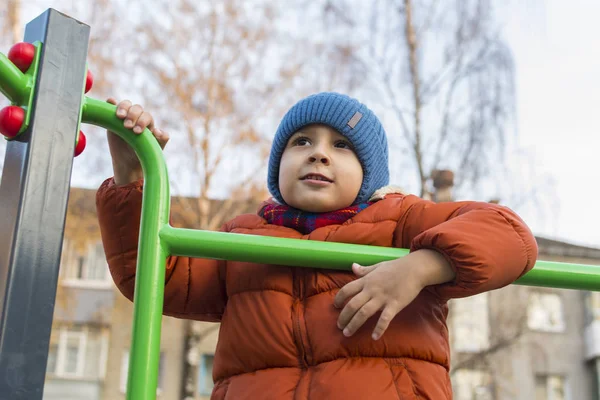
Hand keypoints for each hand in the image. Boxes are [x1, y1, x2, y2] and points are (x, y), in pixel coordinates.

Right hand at [106, 98, 168, 185]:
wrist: (128, 161)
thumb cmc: (143, 154)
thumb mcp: (154, 150)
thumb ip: (161, 141)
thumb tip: (159, 131)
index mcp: (148, 123)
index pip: (147, 116)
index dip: (142, 121)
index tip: (137, 132)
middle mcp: (137, 117)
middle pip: (137, 108)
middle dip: (133, 115)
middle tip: (128, 126)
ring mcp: (125, 116)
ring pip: (126, 104)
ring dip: (123, 107)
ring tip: (120, 116)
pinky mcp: (113, 118)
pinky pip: (112, 106)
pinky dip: (111, 102)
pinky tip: (110, 101)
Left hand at [334, 249, 453, 339]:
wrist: (414, 268)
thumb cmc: (396, 267)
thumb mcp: (377, 266)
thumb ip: (364, 270)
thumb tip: (353, 266)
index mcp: (366, 281)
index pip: (346, 289)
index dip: (339, 298)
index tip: (335, 306)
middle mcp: (371, 290)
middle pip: (352, 304)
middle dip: (343, 317)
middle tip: (339, 326)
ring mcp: (382, 298)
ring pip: (364, 313)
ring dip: (354, 324)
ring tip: (347, 333)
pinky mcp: (394, 305)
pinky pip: (385, 319)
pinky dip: (379, 328)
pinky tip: (374, 337)